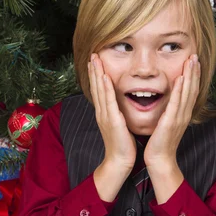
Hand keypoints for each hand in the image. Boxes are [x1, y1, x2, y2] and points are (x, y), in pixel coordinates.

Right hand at [88, 53, 136, 169]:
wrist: (120, 161)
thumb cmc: (123, 145)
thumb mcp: (119, 126)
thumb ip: (118, 115)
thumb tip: (120, 107)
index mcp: (104, 113)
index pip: (99, 90)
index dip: (96, 75)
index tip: (96, 62)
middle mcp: (102, 112)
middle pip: (96, 87)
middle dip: (94, 70)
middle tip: (92, 54)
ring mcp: (105, 116)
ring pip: (99, 90)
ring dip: (97, 73)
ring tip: (95, 59)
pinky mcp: (112, 120)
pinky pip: (108, 101)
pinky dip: (105, 88)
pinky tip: (103, 77)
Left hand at [144, 54, 200, 168]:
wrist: (159, 160)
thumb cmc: (160, 143)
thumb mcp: (166, 124)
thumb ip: (169, 112)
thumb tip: (169, 103)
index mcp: (182, 114)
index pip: (190, 91)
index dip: (193, 76)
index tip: (194, 62)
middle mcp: (184, 114)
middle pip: (192, 89)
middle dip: (194, 71)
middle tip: (195, 55)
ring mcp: (179, 118)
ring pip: (187, 93)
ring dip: (190, 76)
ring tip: (192, 60)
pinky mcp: (171, 122)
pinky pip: (177, 103)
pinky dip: (180, 90)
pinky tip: (181, 78)